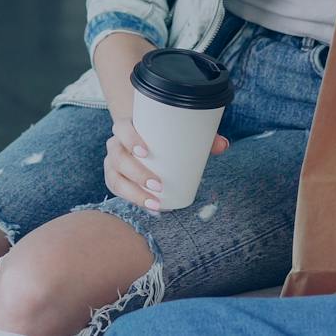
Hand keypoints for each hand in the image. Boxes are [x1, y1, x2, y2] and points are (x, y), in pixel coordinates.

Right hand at [104, 118, 227, 212]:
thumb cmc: (161, 134)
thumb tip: (223, 145)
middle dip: (137, 173)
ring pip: (116, 179)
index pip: (121, 129)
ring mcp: (112, 163)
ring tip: (156, 203)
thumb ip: (201, 135)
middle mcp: (115, 145)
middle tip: (159, 184)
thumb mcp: (177, 131)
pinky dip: (134, 202)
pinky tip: (151, 209)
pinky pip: (118, 192)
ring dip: (134, 193)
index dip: (130, 139)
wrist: (142, 138)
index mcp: (126, 127)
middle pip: (119, 158)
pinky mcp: (115, 179)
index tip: (145, 151)